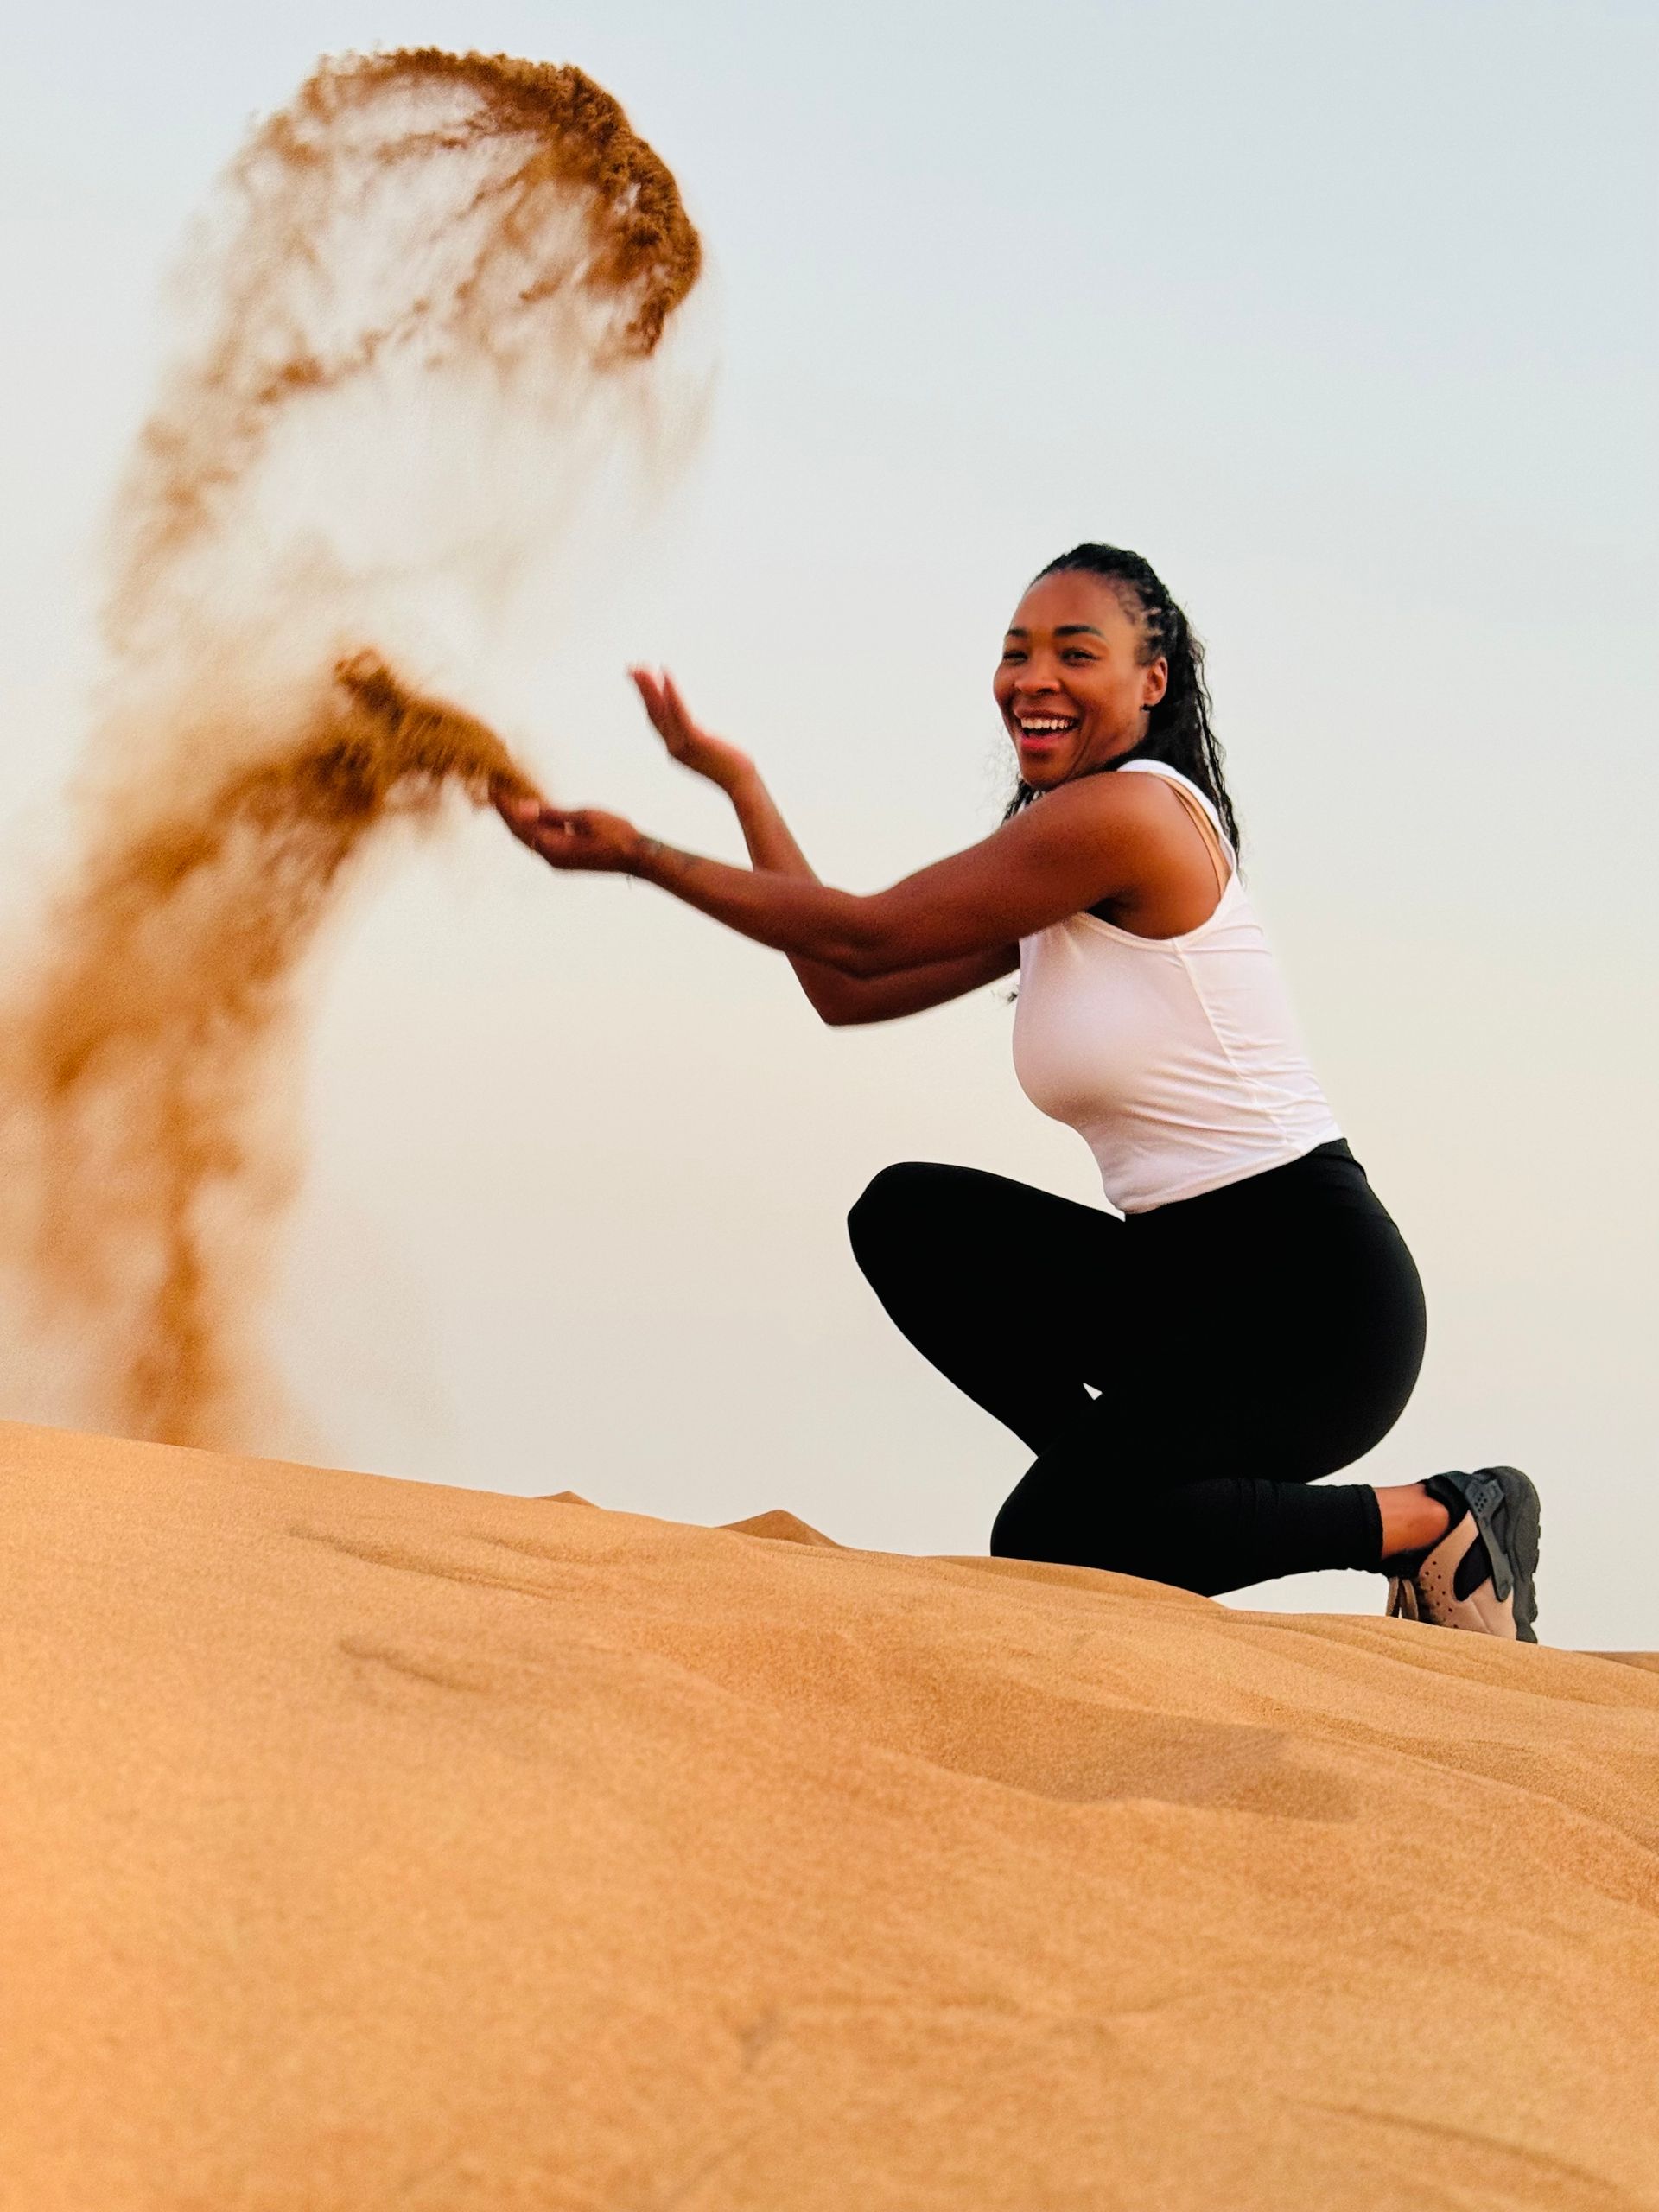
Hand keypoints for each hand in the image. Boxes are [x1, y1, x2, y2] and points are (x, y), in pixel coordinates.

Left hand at [495, 788, 641, 873]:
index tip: (492, 788)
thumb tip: (523, 807)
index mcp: (554, 847)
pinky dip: (531, 827)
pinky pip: (540, 842)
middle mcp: (550, 858)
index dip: (504, 807)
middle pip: (519, 835)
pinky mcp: (565, 860)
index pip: (520, 825)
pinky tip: (530, 815)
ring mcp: (557, 862)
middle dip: (506, 813)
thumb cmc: (616, 833)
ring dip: (517, 821)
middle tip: (494, 791)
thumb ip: (552, 813)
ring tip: (506, 801)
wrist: (636, 857)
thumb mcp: (584, 816)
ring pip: (529, 840)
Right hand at [630, 667, 753, 793]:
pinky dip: (671, 693)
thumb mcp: (707, 749)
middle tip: (630, 667)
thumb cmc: (730, 766)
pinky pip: (680, 712)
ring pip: (661, 710)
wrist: (741, 783)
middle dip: (641, 689)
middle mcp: (673, 745)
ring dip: (649, 688)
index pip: (655, 718)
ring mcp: (682, 743)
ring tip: (642, 668)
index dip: (645, 698)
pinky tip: (665, 675)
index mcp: (674, 746)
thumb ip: (697, 738)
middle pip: (653, 712)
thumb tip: (697, 728)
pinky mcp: (695, 739)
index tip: (638, 679)